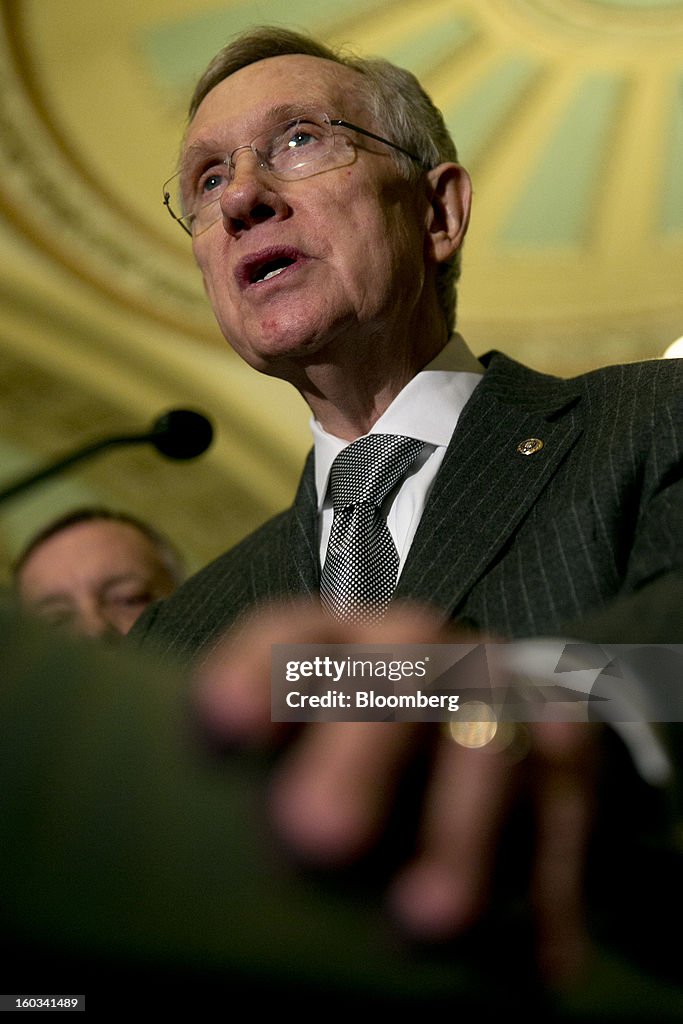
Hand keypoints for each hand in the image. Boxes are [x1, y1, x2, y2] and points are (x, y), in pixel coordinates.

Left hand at [193, 597, 598, 989]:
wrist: (489, 702)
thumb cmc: (362, 737)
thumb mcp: (306, 736)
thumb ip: (258, 768)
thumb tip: (183, 841)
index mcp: (343, 640)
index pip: (296, 632)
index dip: (260, 669)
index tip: (223, 726)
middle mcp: (425, 651)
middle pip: (398, 669)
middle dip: (359, 749)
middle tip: (315, 837)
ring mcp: (499, 689)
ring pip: (489, 741)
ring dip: (460, 831)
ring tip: (426, 920)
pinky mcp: (567, 743)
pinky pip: (566, 808)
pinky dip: (552, 881)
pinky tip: (537, 960)